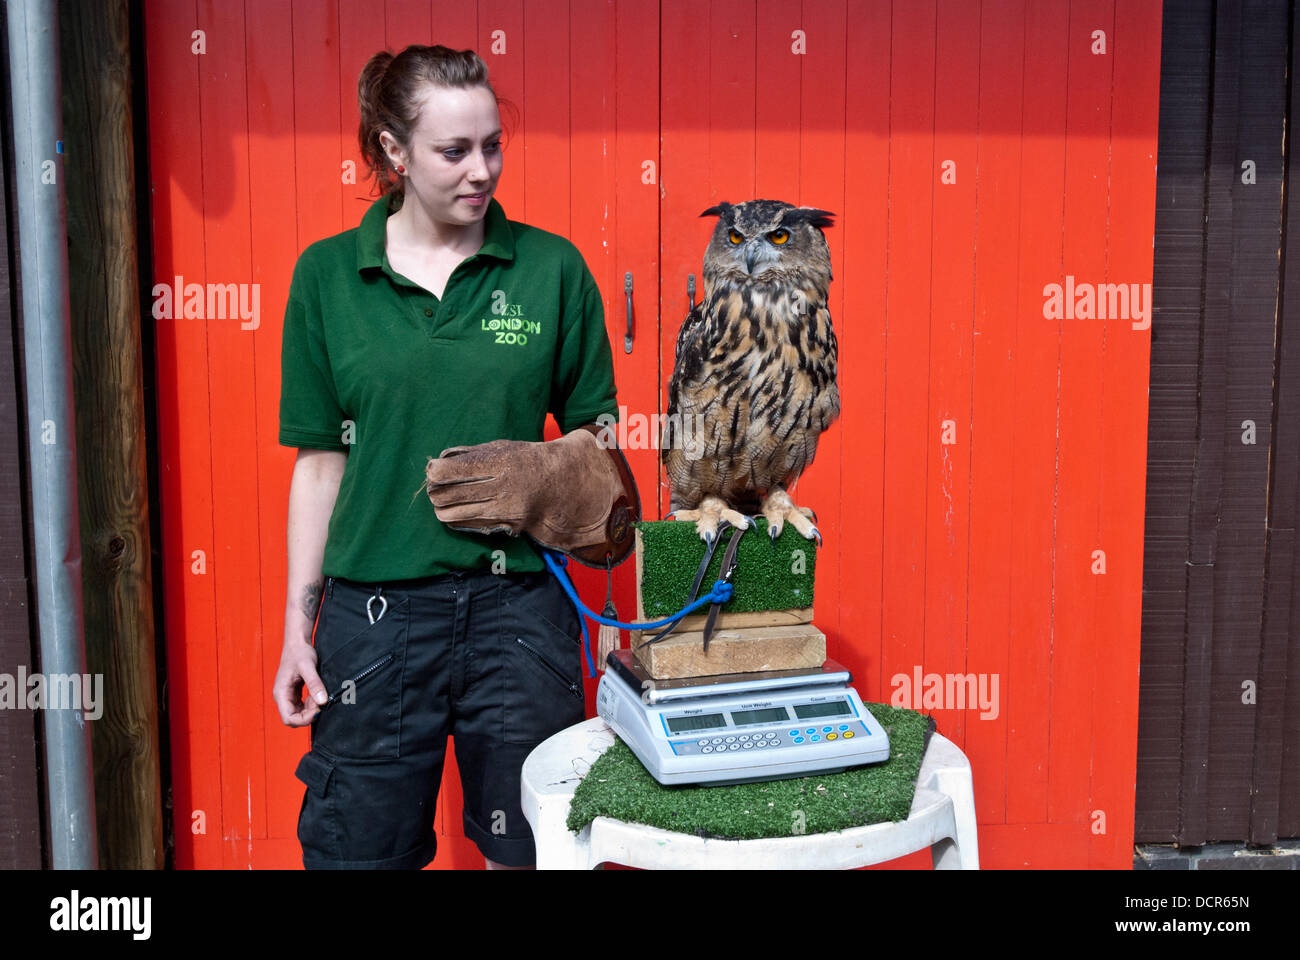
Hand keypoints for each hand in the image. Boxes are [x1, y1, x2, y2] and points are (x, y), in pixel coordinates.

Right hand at [272, 635, 327, 725]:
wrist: (298, 644)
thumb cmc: (300, 653)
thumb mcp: (308, 667)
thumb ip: (314, 684)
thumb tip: (322, 702)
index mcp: (281, 693)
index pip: (288, 718)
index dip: (303, 720)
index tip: (318, 710)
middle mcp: (282, 697)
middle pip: (294, 718)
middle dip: (309, 714)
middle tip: (320, 701)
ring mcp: (288, 696)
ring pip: (299, 714)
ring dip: (311, 709)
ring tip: (319, 695)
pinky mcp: (295, 694)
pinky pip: (303, 707)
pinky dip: (311, 704)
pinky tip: (317, 694)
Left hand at [424, 424, 639, 566]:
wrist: (561, 483)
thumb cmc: (525, 460)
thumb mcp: (501, 448)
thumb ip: (469, 454)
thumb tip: (436, 464)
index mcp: (498, 462)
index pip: (450, 471)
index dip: (434, 472)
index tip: (433, 471)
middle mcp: (501, 487)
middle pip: (447, 494)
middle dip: (434, 492)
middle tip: (434, 488)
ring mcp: (504, 509)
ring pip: (453, 514)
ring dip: (442, 508)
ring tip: (442, 501)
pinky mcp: (506, 525)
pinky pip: (468, 525)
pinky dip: (456, 519)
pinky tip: (456, 512)